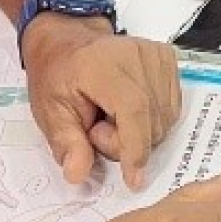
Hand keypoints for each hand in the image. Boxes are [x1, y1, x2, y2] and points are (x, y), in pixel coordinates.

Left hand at [22, 19, 182, 188]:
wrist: (69, 41)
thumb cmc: (57, 76)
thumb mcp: (49, 111)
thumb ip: (66, 142)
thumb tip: (77, 174)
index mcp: (103, 65)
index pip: (133, 110)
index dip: (135, 148)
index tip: (134, 180)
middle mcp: (136, 55)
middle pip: (151, 121)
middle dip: (126, 141)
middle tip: (96, 129)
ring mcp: (157, 55)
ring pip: (165, 118)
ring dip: (140, 131)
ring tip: (111, 116)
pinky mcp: (168, 59)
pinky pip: (172, 107)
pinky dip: (153, 119)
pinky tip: (129, 109)